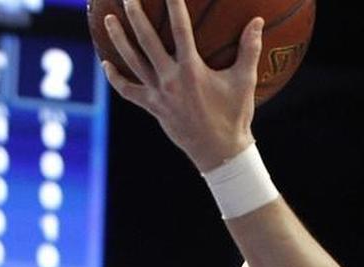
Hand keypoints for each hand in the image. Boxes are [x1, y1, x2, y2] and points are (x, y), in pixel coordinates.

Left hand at [102, 0, 261, 171]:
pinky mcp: (153, 108)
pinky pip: (129, 92)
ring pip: (132, 61)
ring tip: (109, 19)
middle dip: (135, 14)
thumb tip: (258, 21)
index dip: (173, 3)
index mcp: (192, 69)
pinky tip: (106, 64)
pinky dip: (116, 79)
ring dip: (118, 39)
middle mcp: (171, 79)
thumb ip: (249, 49)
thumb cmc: (234, 117)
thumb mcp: (244, 82)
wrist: (220, 154)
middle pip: (146, 40)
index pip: (180, 27)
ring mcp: (159, 94)